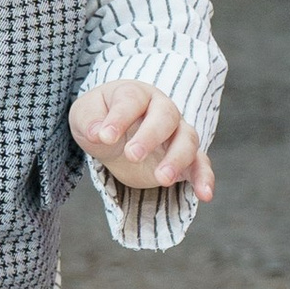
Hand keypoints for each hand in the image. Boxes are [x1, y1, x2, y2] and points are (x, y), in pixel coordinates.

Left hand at [70, 78, 213, 199]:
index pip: (131, 100)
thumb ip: (89, 120)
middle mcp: (162, 109)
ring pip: (187, 140)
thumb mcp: (84, 115)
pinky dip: (205, 178)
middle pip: (165, 117)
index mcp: (135, 94)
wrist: (114, 134)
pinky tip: (205, 194)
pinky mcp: (184, 158)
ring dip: (177, 159)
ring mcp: (177, 133)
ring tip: (161, 178)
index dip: (119, 118)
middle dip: (150, 136)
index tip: (104, 136)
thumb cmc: (99, 119)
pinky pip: (200, 164)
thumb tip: (96, 132)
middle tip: (132, 155)